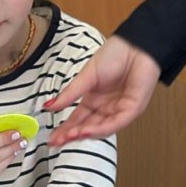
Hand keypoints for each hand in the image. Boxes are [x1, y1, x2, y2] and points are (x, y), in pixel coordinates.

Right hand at [45, 35, 161, 145]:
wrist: (135, 45)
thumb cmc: (115, 54)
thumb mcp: (86, 76)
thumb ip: (70, 93)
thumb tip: (49, 106)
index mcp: (95, 99)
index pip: (78, 119)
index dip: (65, 129)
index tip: (52, 138)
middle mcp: (107, 107)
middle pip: (88, 127)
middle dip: (72, 135)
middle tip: (57, 141)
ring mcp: (120, 109)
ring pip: (101, 128)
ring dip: (85, 133)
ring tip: (69, 136)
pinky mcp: (133, 108)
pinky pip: (116, 122)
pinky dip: (101, 128)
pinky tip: (86, 130)